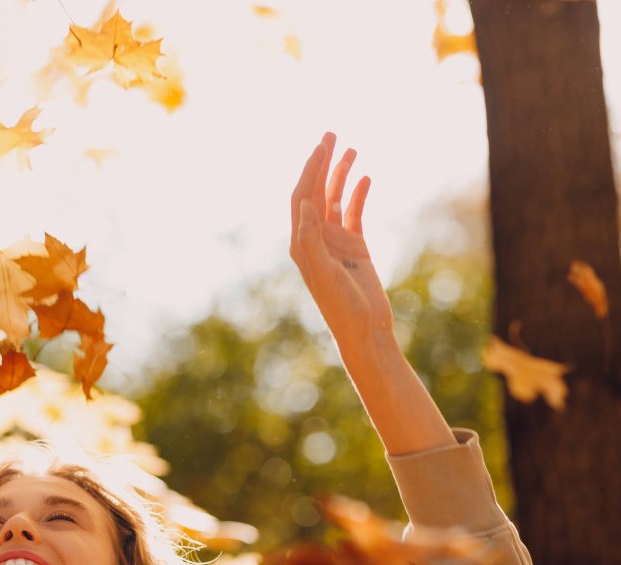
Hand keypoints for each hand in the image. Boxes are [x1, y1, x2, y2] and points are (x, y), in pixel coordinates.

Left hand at [289, 132, 394, 348]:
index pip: (302, 196)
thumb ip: (311, 239)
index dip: (310, 169)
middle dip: (322, 162)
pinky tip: (366, 177)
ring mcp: (335, 240)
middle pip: (316, 191)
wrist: (363, 327)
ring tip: (351, 148)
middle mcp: (315, 237)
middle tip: (331, 133)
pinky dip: (358, 195)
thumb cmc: (339, 305)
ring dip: (341, 174)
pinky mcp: (355, 246)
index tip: (321, 146)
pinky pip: (354, 213)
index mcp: (301, 242)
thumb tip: (304, 203)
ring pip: (336, 198)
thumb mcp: (322, 272)